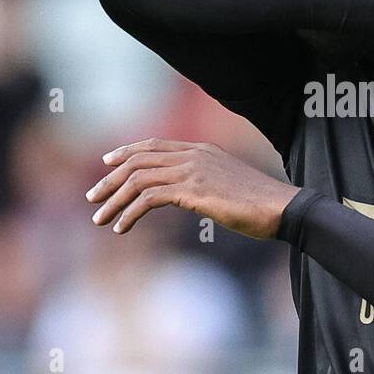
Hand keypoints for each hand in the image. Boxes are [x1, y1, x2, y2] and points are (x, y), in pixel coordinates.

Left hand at [85, 139, 299, 239]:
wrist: (280, 208)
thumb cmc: (260, 203)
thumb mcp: (228, 185)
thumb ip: (205, 182)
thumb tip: (189, 194)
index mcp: (201, 150)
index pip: (154, 145)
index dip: (126, 152)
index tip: (107, 163)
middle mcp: (193, 155)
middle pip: (139, 160)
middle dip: (111, 179)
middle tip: (93, 198)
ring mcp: (192, 171)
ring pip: (138, 179)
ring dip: (114, 200)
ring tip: (100, 219)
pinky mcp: (192, 191)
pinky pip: (148, 199)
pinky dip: (130, 214)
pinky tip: (122, 228)